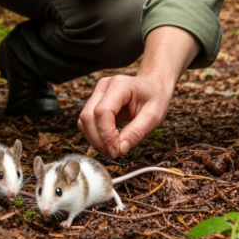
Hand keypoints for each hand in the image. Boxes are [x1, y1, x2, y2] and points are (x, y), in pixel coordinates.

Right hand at [78, 26, 195, 157]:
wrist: (153, 86)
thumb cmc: (155, 97)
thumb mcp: (154, 116)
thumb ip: (136, 132)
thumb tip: (120, 150)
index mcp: (120, 85)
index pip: (103, 112)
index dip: (106, 135)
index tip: (117, 151)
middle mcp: (104, 86)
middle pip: (88, 116)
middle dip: (98, 140)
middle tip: (115, 153)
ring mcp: (97, 93)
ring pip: (84, 121)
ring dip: (94, 140)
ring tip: (113, 149)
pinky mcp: (95, 102)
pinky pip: (87, 122)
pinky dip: (95, 135)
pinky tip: (109, 142)